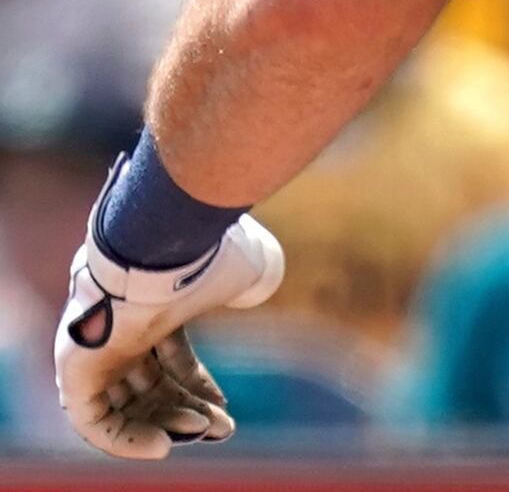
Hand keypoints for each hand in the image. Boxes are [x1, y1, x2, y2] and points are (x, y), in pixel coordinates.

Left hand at [55, 214, 283, 457]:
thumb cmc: (206, 253)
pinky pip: (92, 419)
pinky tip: (163, 445)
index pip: (169, 356)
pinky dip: (124, 439)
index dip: (197, 386)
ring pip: (121, 405)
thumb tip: (255, 290)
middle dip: (186, 410)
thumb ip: (250, 282)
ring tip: (202, 433)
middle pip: (147, 385)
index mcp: (150, 305)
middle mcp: (117, 328)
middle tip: (221, 429)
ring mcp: (93, 347)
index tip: (224, 407)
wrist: (163, 240)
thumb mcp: (246, 268)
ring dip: (163, 425)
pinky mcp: (75, 368)